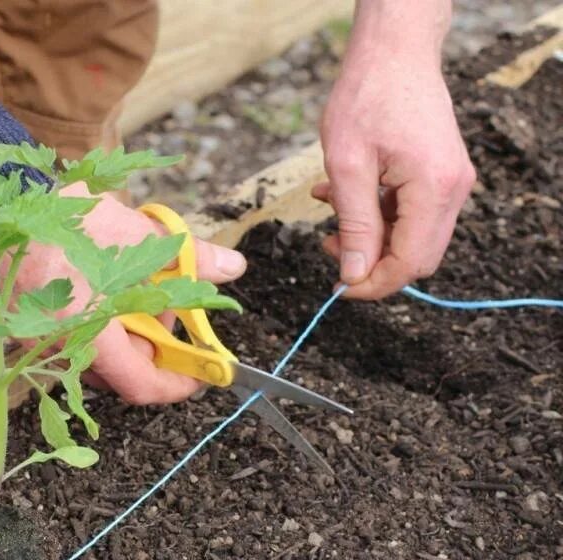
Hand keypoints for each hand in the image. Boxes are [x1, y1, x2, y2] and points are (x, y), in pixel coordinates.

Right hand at [10, 183, 246, 403]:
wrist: (1, 200)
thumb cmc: (65, 214)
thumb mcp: (135, 232)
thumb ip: (188, 256)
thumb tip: (232, 267)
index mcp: (86, 329)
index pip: (140, 383)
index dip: (178, 384)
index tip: (202, 371)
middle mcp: (59, 346)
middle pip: (123, 369)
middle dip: (153, 342)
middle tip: (163, 302)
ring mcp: (39, 342)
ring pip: (100, 357)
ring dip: (127, 330)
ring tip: (129, 283)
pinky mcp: (28, 331)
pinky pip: (76, 342)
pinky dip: (101, 323)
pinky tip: (102, 285)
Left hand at [313, 2, 474, 300]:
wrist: (394, 48)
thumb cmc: (367, 95)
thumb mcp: (347, 166)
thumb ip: (354, 225)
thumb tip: (353, 275)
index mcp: (434, 189)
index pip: (409, 263)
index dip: (374, 283)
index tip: (339, 287)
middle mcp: (453, 190)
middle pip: (416, 256)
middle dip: (371, 262)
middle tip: (331, 247)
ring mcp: (450, 182)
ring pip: (410, 236)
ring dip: (369, 235)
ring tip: (331, 210)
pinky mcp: (440, 174)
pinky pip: (409, 212)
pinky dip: (376, 213)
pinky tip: (342, 196)